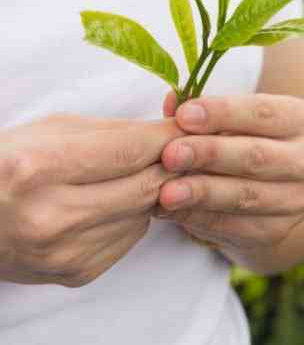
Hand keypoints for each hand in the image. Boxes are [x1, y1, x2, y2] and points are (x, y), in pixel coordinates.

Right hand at [0, 113, 183, 286]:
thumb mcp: (52, 131)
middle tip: (179, 148)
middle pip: (144, 187)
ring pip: (144, 213)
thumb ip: (112, 132)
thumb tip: (166, 133)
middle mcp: (52, 217)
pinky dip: (134, 214)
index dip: (166, 137)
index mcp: (39, 168)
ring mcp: (66, 252)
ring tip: (137, 171)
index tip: (189, 126)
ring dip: (152, 189)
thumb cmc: (11, 163)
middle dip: (170, 164)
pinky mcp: (77, 273)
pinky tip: (114, 200)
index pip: (127, 152)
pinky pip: (131, 237)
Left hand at [155, 93, 303, 253]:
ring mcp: (299, 200)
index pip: (261, 112)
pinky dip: (200, 218)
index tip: (183, 115)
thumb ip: (203, 108)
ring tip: (166, 192)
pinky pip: (235, 226)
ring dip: (202, 193)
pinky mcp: (278, 230)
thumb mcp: (233, 116)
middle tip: (170, 155)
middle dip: (208, 154)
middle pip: (255, 156)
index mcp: (302, 119)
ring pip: (246, 196)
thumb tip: (171, 100)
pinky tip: (173, 211)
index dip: (221, 113)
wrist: (274, 185)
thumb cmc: (244, 136)